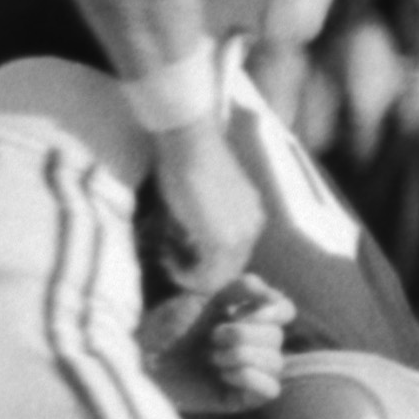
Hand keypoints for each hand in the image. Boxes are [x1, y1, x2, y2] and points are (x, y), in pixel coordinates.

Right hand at [138, 118, 264, 317]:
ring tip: (166, 256)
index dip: (202, 260)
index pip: (232, 255)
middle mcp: (252, 228)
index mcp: (251, 216)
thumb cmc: (188, 159)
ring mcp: (241, 237)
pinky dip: (185, 274)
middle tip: (168, 257)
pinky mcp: (222, 242)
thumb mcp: (198, 198)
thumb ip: (199, 222)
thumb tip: (182, 243)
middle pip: (227, 270)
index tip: (175, 250)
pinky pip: (206, 275)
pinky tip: (167, 256)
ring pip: (218, 276)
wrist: (191, 142)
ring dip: (189, 273)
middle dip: (196, 271)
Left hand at [147, 278, 287, 410]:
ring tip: (212, 357)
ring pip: (276, 363)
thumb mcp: (204, 301)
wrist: (141, 359)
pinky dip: (249, 377)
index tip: (243, 310)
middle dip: (242, 334)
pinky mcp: (241, 398)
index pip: (284, 312)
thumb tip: (269, 291)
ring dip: (241, 355)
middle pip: (277, 337)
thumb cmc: (168, 328)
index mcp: (247, 320)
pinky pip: (270, 390)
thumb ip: (238, 289)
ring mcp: (249, 373)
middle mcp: (253, 346)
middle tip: (212, 338)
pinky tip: (224, 374)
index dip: (274, 310)